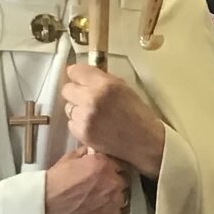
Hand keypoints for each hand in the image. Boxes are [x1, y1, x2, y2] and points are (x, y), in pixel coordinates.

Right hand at [43, 147, 128, 213]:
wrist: (45, 207)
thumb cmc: (54, 183)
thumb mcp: (68, 159)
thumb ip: (86, 153)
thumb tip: (92, 152)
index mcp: (104, 164)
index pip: (118, 162)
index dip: (110, 167)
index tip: (104, 171)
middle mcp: (113, 181)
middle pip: (122, 179)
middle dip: (113, 181)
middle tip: (99, 185)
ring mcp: (114, 200)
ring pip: (121, 195)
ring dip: (113, 195)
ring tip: (97, 198)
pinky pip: (117, 211)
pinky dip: (110, 210)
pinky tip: (96, 209)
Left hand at [61, 62, 166, 176]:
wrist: (146, 142)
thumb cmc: (138, 115)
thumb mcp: (124, 88)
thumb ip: (101, 79)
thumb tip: (83, 75)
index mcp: (105, 85)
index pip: (75, 71)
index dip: (77, 76)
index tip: (80, 79)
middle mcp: (92, 99)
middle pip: (67, 90)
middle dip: (76, 93)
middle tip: (88, 99)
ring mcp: (85, 117)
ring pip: (68, 108)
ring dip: (78, 110)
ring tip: (95, 116)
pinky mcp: (82, 133)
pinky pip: (71, 123)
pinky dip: (80, 125)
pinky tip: (95, 127)